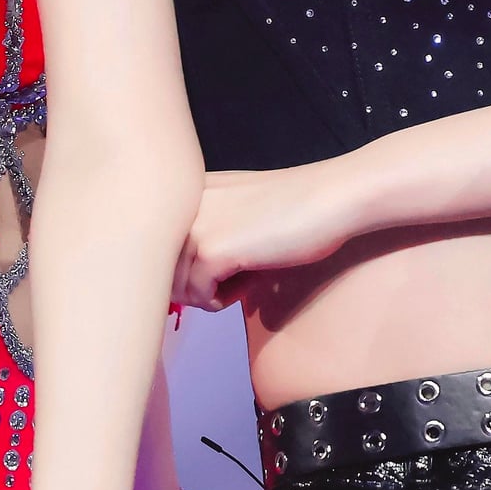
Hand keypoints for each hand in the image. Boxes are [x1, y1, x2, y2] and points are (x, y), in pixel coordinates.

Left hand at [170, 159, 356, 310]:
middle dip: (196, 284)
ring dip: (210, 292)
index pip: (160, 246)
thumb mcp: (234, 209)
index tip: (218, 266)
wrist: (331, 200)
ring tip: (244, 274)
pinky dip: (226, 299)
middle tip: (234, 274)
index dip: (185, 267)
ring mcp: (195, 226)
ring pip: (178, 286)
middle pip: (163, 269)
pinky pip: (200, 297)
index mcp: (188, 189)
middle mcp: (183, 203)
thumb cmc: (293, 208)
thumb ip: (202, 228)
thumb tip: (174, 278)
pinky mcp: (212, 250)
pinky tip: (252, 279)